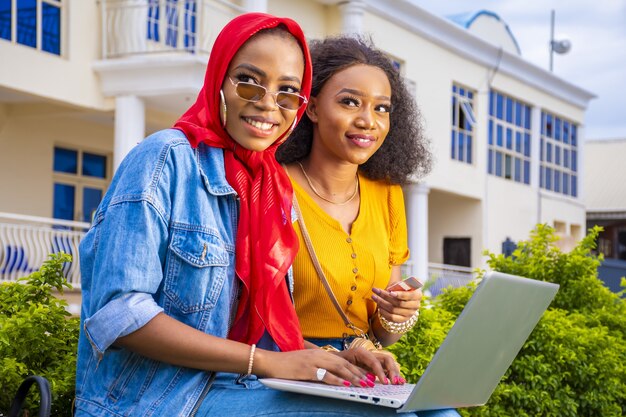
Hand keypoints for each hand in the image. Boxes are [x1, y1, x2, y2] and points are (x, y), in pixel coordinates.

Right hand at [254, 348, 371, 386]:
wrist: (271, 361)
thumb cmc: (287, 364)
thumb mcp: (305, 362)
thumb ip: (318, 366)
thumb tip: (332, 376)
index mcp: (319, 353)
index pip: (342, 360)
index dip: (355, 369)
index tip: (366, 376)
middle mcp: (318, 355)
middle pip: (343, 364)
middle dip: (358, 373)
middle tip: (369, 382)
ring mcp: (312, 362)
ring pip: (338, 368)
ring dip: (352, 377)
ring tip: (362, 384)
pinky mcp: (306, 370)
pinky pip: (325, 375)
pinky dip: (337, 380)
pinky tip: (344, 385)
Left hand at [334, 347, 404, 384]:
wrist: (332, 360)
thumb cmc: (336, 362)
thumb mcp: (343, 366)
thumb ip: (356, 372)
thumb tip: (368, 380)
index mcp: (361, 352)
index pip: (375, 361)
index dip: (381, 372)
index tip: (385, 383)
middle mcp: (369, 354)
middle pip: (386, 359)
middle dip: (392, 371)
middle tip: (395, 382)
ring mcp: (373, 359)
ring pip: (388, 363)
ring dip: (395, 372)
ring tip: (400, 382)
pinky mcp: (374, 365)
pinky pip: (386, 368)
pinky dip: (392, 374)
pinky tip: (398, 381)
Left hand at [372, 284, 421, 322]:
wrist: (404, 300)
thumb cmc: (402, 289)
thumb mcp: (402, 284)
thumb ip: (398, 285)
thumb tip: (390, 289)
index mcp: (418, 295)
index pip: (409, 295)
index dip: (400, 294)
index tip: (390, 292)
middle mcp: (415, 305)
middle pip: (399, 303)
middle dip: (385, 296)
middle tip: (375, 290)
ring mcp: (409, 314)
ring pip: (393, 310)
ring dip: (381, 303)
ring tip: (374, 297)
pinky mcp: (403, 320)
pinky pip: (392, 318)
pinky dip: (384, 312)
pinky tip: (378, 306)